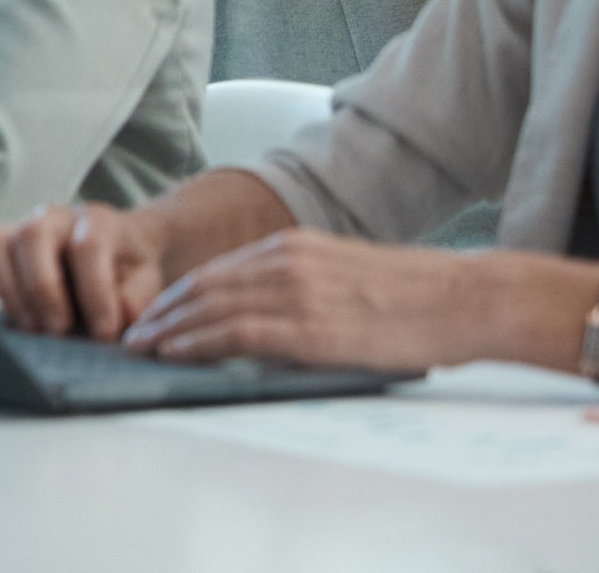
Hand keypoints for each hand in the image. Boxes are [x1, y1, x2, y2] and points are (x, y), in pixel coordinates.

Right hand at [0, 202, 171, 341]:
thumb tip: (117, 316)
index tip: (105, 333)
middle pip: (31, 234)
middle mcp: (51, 219)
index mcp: (95, 221)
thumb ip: (137, 298)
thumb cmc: (128, 274)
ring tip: (31, 328)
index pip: (86, 245)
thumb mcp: (147, 283)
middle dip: (43, 288)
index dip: (96, 292)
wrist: (117, 259)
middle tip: (58, 329)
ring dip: (9, 290)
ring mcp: (15, 232)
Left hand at [123, 230, 551, 373]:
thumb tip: (266, 315)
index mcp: (295, 246)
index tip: (153, 314)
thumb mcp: (345, 274)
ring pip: (211, 306)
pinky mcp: (312, 327)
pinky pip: (238, 331)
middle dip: (161, 311)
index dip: (178, 294)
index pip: (218, 270)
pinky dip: (198, 340)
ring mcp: (298, 292)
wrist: (468, 299)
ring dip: (168, 328)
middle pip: (203, 285)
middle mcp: (288, 261)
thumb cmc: (417, 297)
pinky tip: (174, 352)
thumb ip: (301, 286)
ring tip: (141, 346)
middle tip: (130, 333)